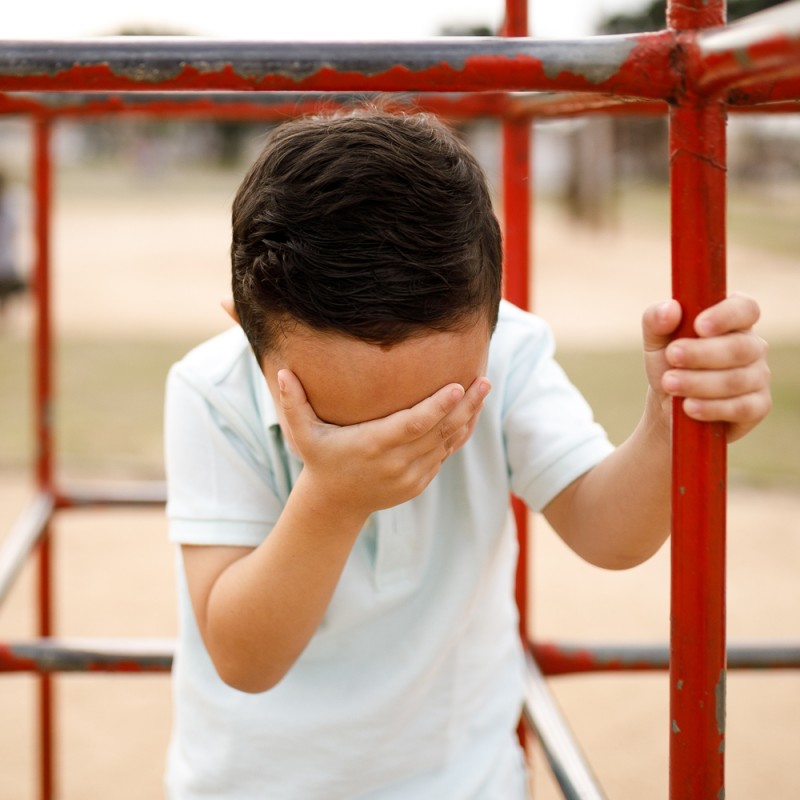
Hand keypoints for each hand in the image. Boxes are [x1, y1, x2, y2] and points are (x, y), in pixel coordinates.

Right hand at [276, 369, 490, 515]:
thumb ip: (293, 403)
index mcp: (374, 446)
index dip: (438, 406)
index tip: (457, 386)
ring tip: (484, 389)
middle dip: (466, 405)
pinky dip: (460, 433)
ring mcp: (412, 474)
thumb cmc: (320, 461)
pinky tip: (470, 412)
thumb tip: (281, 370)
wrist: (335, 505)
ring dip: (468, 417)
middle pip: (440, 431)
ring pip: (449, 442)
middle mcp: (397, 462)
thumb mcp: (303, 434)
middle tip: (485, 379)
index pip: (413, 424)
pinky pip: (446, 454)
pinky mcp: (420, 481)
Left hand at [642, 293, 770, 442]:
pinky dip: (712, 408)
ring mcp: (759, 377)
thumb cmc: (668, 364)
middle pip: (739, 347)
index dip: (726, 316)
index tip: (698, 326)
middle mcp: (752, 346)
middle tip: (672, 356)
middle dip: (701, 353)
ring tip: (670, 384)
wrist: (668, 406)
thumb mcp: (655, 340)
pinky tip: (689, 407)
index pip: (745, 308)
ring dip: (699, 382)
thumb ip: (656, 319)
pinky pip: (742, 408)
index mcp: (733, 321)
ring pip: (736, 380)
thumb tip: (670, 308)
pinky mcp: (757, 406)